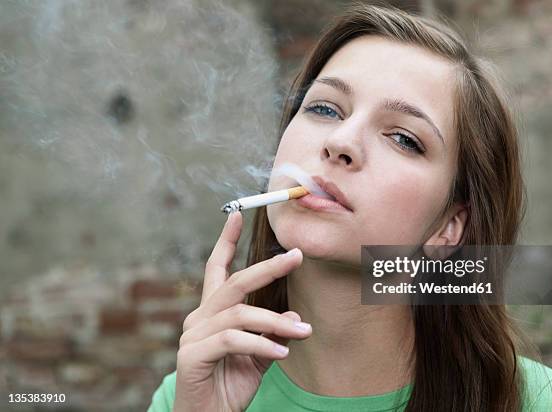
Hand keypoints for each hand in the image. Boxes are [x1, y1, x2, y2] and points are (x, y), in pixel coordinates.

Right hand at [173, 212, 310, 411]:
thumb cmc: (230, 385)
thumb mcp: (260, 356)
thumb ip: (274, 335)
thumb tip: (297, 319)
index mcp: (212, 312)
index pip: (216, 269)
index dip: (226, 241)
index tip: (237, 215)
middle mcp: (199, 317)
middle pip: (234, 282)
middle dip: (267, 268)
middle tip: (296, 257)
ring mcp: (192, 335)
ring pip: (239, 313)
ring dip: (275, 322)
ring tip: (304, 332)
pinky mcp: (192, 354)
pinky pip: (232, 340)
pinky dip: (260, 345)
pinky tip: (281, 355)